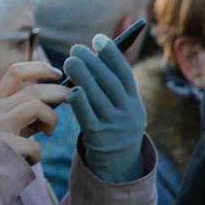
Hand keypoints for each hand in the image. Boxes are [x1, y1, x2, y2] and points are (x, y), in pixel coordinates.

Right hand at [0, 61, 71, 163]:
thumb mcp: (6, 121)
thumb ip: (25, 107)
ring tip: (48, 132)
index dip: (41, 68)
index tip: (57, 74)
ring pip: (38, 107)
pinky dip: (38, 154)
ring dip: (52, 119)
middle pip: (35, 90)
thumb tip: (59, 94)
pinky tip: (30, 159)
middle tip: (70, 102)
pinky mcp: (4, 147)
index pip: (16, 72)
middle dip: (61, 93)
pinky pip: (35, 145)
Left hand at [64, 34, 146, 182]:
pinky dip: (79, 101)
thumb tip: (92, 54)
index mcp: (134, 103)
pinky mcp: (99, 137)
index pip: (124, 74)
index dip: (112, 54)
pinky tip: (71, 89)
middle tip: (76, 48)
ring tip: (70, 61)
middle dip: (93, 62)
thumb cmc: (111, 128)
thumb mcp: (118, 109)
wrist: (116, 165)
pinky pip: (88, 116)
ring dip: (83, 76)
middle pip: (110, 82)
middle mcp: (129, 113)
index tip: (99, 38)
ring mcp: (115, 126)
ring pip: (98, 96)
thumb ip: (109, 88)